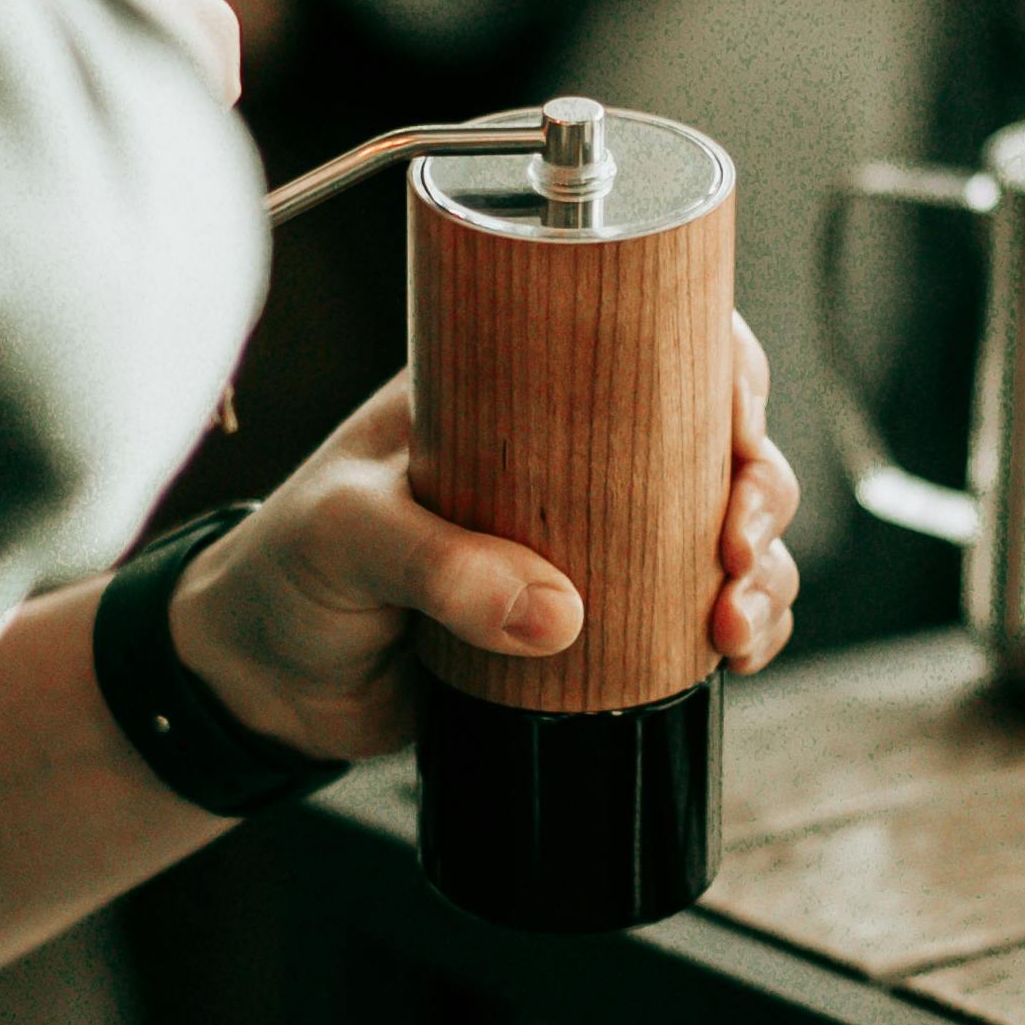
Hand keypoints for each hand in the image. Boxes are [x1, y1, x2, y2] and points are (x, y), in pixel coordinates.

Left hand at [169, 321, 799, 764]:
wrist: (264, 685)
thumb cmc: (286, 573)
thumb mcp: (345, 539)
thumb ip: (437, 568)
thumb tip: (556, 610)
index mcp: (509, 390)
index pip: (644, 338)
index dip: (721, 368)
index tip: (738, 427)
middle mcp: (566, 453)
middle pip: (711, 437)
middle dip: (757, 485)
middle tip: (734, 544)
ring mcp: (588, 537)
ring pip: (719, 528)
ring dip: (760, 568)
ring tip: (736, 621)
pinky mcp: (594, 620)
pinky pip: (694, 611)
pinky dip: (738, 627)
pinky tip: (736, 653)